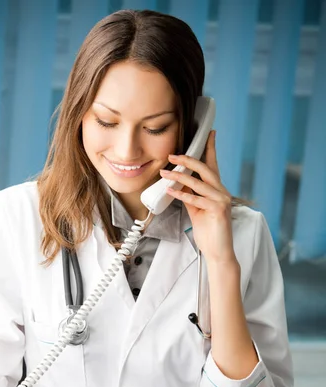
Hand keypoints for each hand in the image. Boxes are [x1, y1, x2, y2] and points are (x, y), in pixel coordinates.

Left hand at [160, 130, 236, 264]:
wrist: (218, 252)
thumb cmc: (208, 232)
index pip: (213, 166)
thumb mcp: (196, 210)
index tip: (209, 133)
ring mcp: (222, 200)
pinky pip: (196, 199)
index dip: (211, 149)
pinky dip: (182, 194)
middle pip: (205, 169)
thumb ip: (190, 196)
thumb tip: (179, 185)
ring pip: (198, 183)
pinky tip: (170, 191)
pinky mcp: (218, 210)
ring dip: (179, 177)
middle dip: (188, 160)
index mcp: (217, 190)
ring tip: (164, 173)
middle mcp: (222, 192)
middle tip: (171, 155)